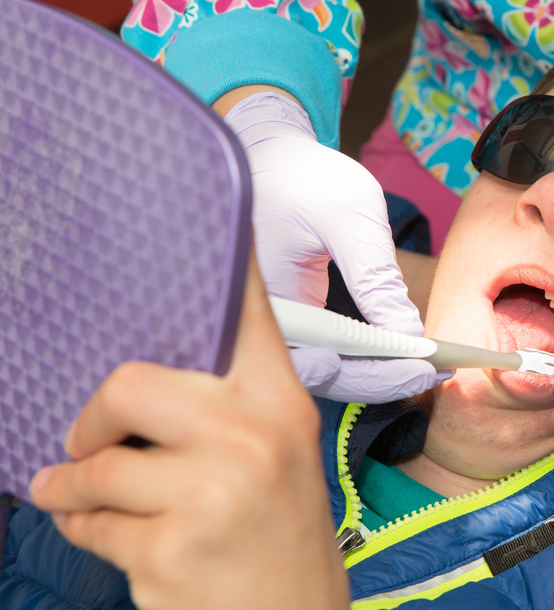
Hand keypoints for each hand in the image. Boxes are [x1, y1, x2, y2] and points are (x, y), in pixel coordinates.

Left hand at [29, 252, 349, 609]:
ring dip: (74, 487)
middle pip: (131, 383)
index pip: (245, 310)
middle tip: (88, 439)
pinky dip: (79, 527)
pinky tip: (104, 533)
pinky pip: (87, 521)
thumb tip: (148, 371)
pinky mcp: (172, 549)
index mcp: (279, 401)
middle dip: (92, 417)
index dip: (220, 261)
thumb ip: (228, 404)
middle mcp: (253, 435)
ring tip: (80, 496)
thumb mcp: (277, 455)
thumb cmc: (280, 534)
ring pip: (96, 465)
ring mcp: (214, 492)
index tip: (214, 203)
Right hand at [225, 91, 439, 401]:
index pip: (311, 361)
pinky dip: (364, 357)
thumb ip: (377, 277)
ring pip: (323, 370)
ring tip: (425, 367)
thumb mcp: (350, 215)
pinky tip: (402, 352)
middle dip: (378, 380)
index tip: (415, 369)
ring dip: (374, 373)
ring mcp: (275, 324)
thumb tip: (410, 335)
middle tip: (431, 374)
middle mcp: (261, 321)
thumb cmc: (303, 176)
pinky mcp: (292, 321)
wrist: (271, 159)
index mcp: (262, 296)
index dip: (364, 375)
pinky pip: (325, 351)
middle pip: (318, 377)